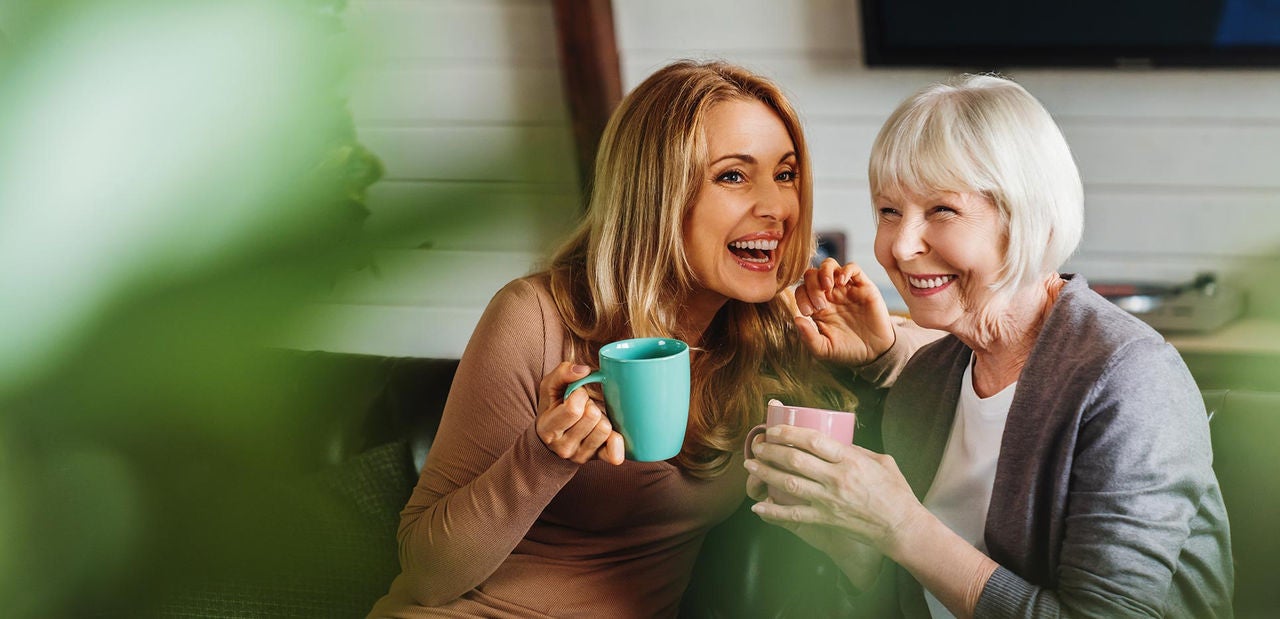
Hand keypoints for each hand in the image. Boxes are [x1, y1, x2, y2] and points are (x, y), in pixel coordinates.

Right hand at [535, 362, 624, 464]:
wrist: (553, 439)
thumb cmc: (553, 408)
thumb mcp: (550, 387)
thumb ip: (562, 372)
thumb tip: (584, 370)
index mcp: (548, 429)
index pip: (573, 409)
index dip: (579, 395)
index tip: (576, 395)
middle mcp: (563, 447)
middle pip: (592, 417)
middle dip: (591, 405)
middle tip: (584, 407)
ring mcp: (580, 455)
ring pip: (605, 429)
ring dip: (602, 418)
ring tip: (591, 419)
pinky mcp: (596, 459)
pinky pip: (614, 453)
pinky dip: (617, 442)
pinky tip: (612, 434)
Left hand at [744, 425, 926, 558]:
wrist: (901, 527)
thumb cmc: (895, 492)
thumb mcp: (881, 461)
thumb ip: (856, 450)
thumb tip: (835, 441)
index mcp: (851, 460)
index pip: (813, 440)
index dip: (789, 433)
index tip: (774, 429)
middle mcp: (837, 479)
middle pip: (795, 460)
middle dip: (771, 450)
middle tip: (757, 445)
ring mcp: (829, 501)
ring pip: (789, 484)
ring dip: (766, 473)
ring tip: (751, 465)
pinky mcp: (825, 520)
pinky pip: (794, 515)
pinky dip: (773, 512)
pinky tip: (758, 507)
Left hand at [787, 258, 895, 365]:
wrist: (875, 353)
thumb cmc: (848, 350)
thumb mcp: (824, 349)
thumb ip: (808, 337)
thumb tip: (796, 319)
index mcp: (817, 307)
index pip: (802, 290)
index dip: (801, 297)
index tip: (809, 312)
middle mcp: (829, 295)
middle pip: (812, 274)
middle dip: (812, 286)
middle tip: (820, 304)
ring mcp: (846, 289)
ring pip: (829, 265)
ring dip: (824, 272)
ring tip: (827, 286)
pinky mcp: (863, 286)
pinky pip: (852, 268)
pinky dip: (845, 270)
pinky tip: (842, 283)